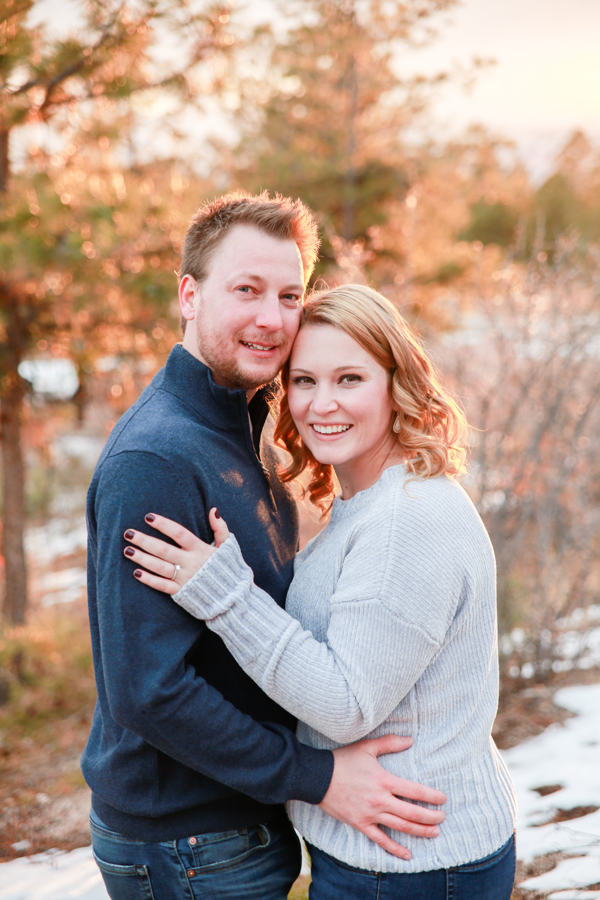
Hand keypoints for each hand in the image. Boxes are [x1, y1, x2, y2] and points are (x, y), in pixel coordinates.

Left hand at [123, 509, 229, 591]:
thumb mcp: (228, 546)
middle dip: (144, 540)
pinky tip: (136, 573)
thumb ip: (221, 528)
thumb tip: (214, 510)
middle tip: (128, 533)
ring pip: (159, 567)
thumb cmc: (228, 568)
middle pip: (163, 549)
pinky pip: (162, 586)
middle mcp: (190, 562)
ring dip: (142, 558)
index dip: (163, 524)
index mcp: (200, 549)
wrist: (233, 596)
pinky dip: (149, 580)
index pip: (179, 533)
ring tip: (127, 550)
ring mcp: (185, 578)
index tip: (148, 517)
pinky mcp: (181, 592)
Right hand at [319, 735, 445, 859]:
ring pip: (400, 827)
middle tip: (442, 818)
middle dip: (431, 817)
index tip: (443, 799)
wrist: (317, 777)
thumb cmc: (343, 760)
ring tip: (435, 833)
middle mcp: (380, 800)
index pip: (415, 791)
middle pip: (412, 813)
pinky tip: (408, 854)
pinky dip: (395, 848)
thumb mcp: (367, 747)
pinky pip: (380, 840)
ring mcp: (370, 814)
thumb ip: (390, 743)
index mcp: (384, 780)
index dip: (432, 797)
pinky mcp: (360, 824)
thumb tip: (410, 739)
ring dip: (420, 831)